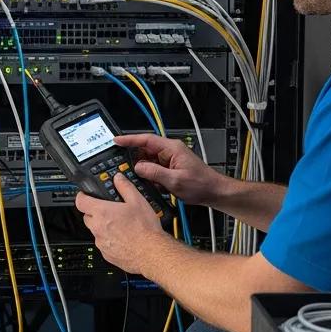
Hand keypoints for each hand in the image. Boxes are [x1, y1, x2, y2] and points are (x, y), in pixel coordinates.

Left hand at [76, 174, 173, 275]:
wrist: (151, 253)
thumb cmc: (145, 229)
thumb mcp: (138, 201)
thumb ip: (125, 187)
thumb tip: (118, 179)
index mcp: (102, 212)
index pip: (80, 201)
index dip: (82, 196)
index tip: (86, 195)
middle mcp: (98, 228)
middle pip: (87, 216)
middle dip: (95, 212)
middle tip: (110, 210)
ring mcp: (101, 242)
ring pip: (95, 231)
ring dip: (103, 227)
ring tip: (121, 226)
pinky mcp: (106, 254)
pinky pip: (103, 244)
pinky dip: (109, 240)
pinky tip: (124, 238)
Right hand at [114, 134, 229, 207]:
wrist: (214, 192)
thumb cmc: (201, 184)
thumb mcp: (175, 180)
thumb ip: (154, 173)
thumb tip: (138, 167)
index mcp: (172, 148)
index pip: (146, 140)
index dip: (130, 139)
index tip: (116, 140)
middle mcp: (170, 152)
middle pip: (145, 150)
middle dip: (134, 159)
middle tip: (123, 166)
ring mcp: (170, 160)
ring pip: (149, 162)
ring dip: (144, 171)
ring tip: (140, 179)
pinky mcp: (171, 169)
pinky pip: (155, 170)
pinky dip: (151, 177)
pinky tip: (152, 185)